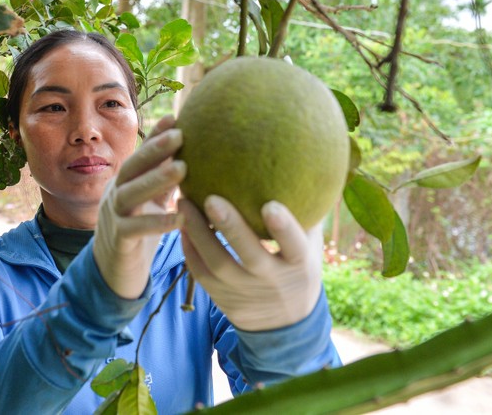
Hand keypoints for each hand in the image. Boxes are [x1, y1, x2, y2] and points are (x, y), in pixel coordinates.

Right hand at [92, 116, 185, 298]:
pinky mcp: (118, 241)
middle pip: (131, 168)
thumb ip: (166, 182)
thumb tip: (193, 155)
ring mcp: (112, 217)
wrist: (113, 272)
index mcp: (125, 183)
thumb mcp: (152, 202)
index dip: (155, 136)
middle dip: (154, 150)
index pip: (140, 155)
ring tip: (183, 168)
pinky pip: (134, 229)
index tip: (176, 117)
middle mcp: (115, 195)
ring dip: (155, 180)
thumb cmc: (139, 232)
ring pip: (130, 194)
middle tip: (180, 134)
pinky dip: (156, 222)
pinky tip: (180, 218)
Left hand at [179, 195, 323, 331]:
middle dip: (231, 227)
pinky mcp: (221, 296)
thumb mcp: (311, 248)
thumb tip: (302, 167)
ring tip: (183, 202)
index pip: (294, 246)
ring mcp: (244, 290)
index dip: (283, 228)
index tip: (270, 205)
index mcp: (299, 265)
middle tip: (211, 198)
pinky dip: (189, 249)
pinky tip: (180, 224)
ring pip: (217, 263)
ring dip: (198, 233)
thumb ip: (307, 215)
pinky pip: (200, 273)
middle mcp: (271, 280)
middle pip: (250, 254)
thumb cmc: (298, 270)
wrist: (284, 324)